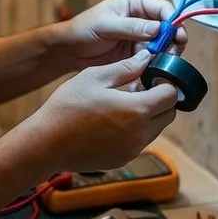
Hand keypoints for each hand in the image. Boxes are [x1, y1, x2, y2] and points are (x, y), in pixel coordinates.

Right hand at [20, 51, 178, 171]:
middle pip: (169, 114)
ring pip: (156, 128)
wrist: (45, 143)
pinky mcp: (123, 160)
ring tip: (124, 103)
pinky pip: (140, 142)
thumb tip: (147, 58)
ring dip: (149, 114)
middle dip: (161, 99)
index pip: (171, 95)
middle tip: (139, 88)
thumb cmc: (67, 107)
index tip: (153, 76)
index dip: (166, 82)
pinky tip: (113, 120)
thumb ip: (126, 67)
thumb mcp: (95, 77)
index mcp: (136, 110)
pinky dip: (136, 130)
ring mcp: (132, 150)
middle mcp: (140, 134)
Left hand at [51, 0, 187, 69]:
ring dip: (167, 54)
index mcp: (136, 2)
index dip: (173, 22)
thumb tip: (158, 28)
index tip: (177, 36)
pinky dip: (157, 63)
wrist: (70, 51)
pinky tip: (155, 70)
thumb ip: (131, 27)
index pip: (163, 8)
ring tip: (164, 63)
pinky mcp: (139, 53)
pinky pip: (155, 57)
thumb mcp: (106, 25)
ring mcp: (142, 36)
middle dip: (174, 40)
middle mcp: (143, 18)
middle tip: (173, 54)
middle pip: (169, 27)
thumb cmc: (83, 29)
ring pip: (165, 44)